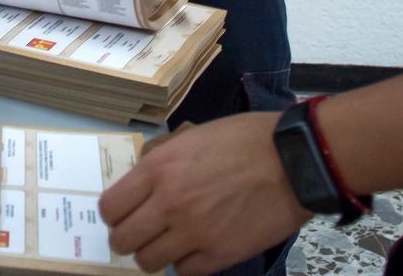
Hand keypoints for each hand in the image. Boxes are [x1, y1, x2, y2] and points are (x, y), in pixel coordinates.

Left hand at [100, 111, 306, 275]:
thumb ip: (162, 165)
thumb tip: (144, 188)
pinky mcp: (220, 254)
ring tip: (168, 243)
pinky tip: (195, 249)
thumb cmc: (244, 140)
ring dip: (154, 254)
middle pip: (123, 240)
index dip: (114, 214)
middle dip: (127, 239)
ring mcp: (194, 232)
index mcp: (158, 170)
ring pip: (148, 262)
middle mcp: (169, 204)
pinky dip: (185, 263)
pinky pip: (184, 271)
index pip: (110, 207)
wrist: (291, 160)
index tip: (123, 214)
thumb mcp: (191, 139)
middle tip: (141, 234)